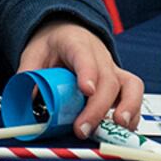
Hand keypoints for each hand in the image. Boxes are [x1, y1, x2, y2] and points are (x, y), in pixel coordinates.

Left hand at [18, 20, 143, 138]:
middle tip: (82, 129)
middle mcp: (100, 56)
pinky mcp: (121, 82)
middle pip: (108, 79)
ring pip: (131, 86)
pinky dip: (132, 115)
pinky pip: (134, 97)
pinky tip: (121, 130)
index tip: (86, 90)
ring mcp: (113, 69)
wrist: (68, 31)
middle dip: (97, 107)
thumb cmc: (53, 45)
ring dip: (127, 109)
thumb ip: (29, 75)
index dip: (87, 73)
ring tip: (117, 128)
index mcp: (76, 44)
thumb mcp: (34, 53)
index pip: (84, 56)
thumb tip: (27, 102)